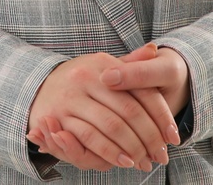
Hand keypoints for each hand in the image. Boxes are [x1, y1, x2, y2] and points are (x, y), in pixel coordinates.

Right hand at [25, 45, 178, 173]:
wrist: (38, 86)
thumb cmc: (81, 80)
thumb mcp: (103, 67)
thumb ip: (130, 64)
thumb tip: (154, 50)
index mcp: (104, 63)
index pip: (141, 91)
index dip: (161, 116)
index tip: (174, 137)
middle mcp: (87, 77)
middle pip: (129, 112)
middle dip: (149, 137)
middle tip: (161, 156)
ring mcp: (71, 96)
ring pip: (111, 126)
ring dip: (132, 148)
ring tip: (144, 162)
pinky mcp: (58, 116)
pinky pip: (90, 138)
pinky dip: (110, 152)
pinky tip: (124, 160)